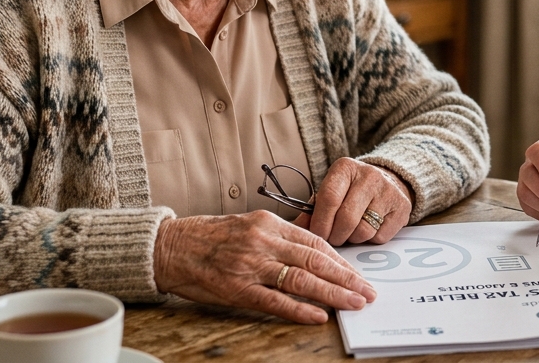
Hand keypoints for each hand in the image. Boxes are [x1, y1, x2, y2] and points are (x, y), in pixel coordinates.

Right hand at [152, 210, 376, 323]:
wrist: (169, 247)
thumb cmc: (209, 238)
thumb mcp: (248, 225)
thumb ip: (278, 236)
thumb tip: (313, 252)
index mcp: (268, 223)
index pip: (315, 241)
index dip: (341, 260)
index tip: (358, 274)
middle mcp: (263, 241)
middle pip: (316, 259)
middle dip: (347, 278)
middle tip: (368, 292)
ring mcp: (251, 265)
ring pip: (302, 279)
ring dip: (333, 293)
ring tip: (354, 303)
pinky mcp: (237, 288)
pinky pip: (276, 300)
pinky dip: (300, 309)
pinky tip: (320, 315)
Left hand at [295, 157, 412, 245]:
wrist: (388, 181)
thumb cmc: (352, 190)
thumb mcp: (331, 190)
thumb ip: (313, 209)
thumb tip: (298, 228)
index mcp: (345, 168)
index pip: (329, 198)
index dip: (320, 222)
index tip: (316, 235)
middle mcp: (369, 175)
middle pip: (346, 218)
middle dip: (335, 236)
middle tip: (332, 239)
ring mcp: (388, 191)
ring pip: (363, 231)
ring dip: (352, 239)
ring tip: (350, 232)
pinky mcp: (402, 208)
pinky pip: (380, 237)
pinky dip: (370, 240)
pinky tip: (368, 229)